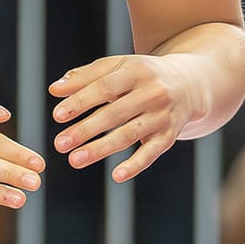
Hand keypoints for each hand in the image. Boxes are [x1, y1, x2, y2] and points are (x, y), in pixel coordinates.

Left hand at [50, 54, 193, 182]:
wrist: (190, 83)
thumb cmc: (142, 75)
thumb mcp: (117, 67)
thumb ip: (85, 77)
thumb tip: (54, 90)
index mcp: (136, 71)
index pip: (104, 87)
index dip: (81, 102)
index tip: (57, 116)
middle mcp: (152, 93)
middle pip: (115, 113)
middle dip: (85, 130)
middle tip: (60, 144)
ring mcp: (162, 116)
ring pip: (129, 134)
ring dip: (101, 149)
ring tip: (75, 160)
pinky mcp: (169, 136)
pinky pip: (152, 153)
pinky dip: (135, 165)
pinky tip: (117, 176)